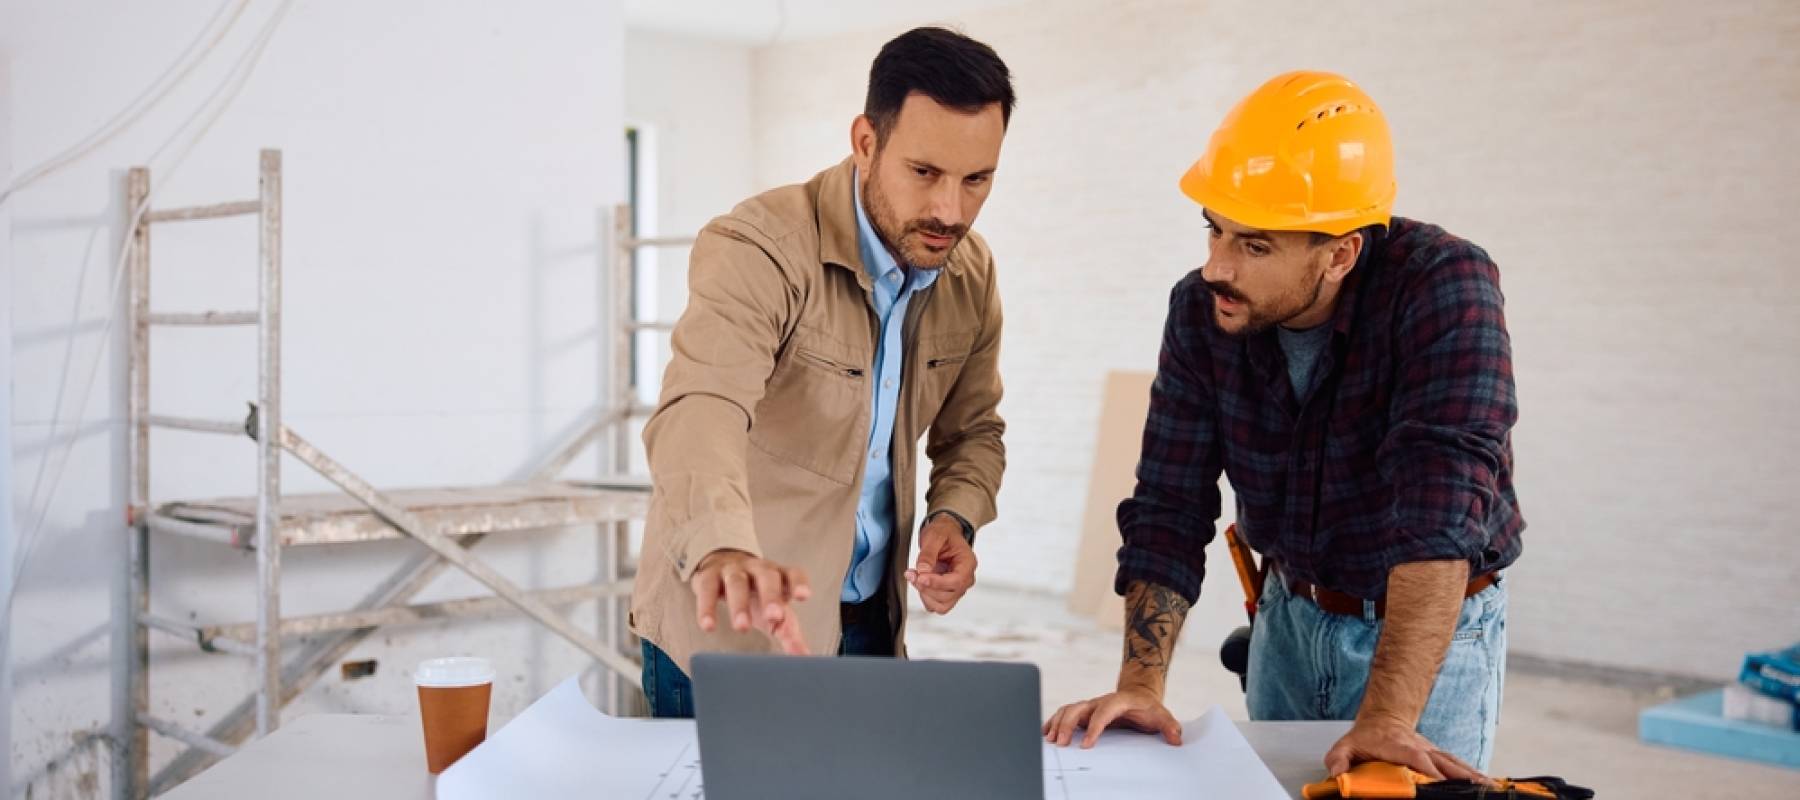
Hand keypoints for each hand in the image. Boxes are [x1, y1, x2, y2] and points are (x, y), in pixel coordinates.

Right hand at [688, 550, 811, 654]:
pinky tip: (708, 626)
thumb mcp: (772, 608)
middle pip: (767, 577)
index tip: (803, 596)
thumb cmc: (755, 592)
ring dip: (740, 605)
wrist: (722, 563)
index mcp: (779, 576)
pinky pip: (708, 589)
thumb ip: (788, 631)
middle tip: (773, 617)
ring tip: (741, 627)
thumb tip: (803, 656)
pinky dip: (707, 607)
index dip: (798, 583)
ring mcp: (733, 570)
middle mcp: (758, 569)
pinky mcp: (709, 576)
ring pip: (737, 583)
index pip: (793, 573)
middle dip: (770, 596)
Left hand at [904, 514, 976, 613]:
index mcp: (967, 563)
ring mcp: (957, 588)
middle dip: (927, 587)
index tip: (920, 577)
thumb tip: (923, 570)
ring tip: (915, 577)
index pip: (956, 582)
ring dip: (925, 594)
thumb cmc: (944, 533)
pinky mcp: (946, 592)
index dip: (937, 583)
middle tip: (912, 574)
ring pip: (942, 605)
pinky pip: (936, 605)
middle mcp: (965, 578)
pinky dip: (925, 597)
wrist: (945, 533)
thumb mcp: (935, 535)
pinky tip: (920, 583)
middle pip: (948, 596)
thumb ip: (928, 553)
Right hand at [1042, 687, 1183, 748]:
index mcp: (1117, 701)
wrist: (1140, 695)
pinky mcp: (1085, 712)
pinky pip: (1065, 714)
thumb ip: (1169, 726)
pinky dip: (1054, 722)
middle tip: (1061, 744)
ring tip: (1051, 740)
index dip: (1094, 727)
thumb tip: (1176, 738)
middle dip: (1068, 725)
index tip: (1087, 745)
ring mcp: (1090, 706)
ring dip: (1058, 723)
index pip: (1103, 712)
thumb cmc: (1148, 708)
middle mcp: (1100, 701)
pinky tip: (1046, 733)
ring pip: (1069, 709)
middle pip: (1079, 708)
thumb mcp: (1162, 715)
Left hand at [1323, 717, 1489, 782]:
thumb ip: (1339, 759)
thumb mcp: (1346, 746)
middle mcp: (1421, 748)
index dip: (1430, 770)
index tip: (1440, 782)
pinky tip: (1485, 783)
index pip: (1418, 758)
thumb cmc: (1366, 736)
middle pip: (1444, 762)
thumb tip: (1337, 775)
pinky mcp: (1438, 755)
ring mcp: (1432, 751)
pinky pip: (1458, 765)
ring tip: (1489, 787)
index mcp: (1399, 746)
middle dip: (1461, 776)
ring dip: (1472, 775)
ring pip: (1455, 764)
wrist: (1382, 717)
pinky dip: (1472, 774)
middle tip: (1478, 789)